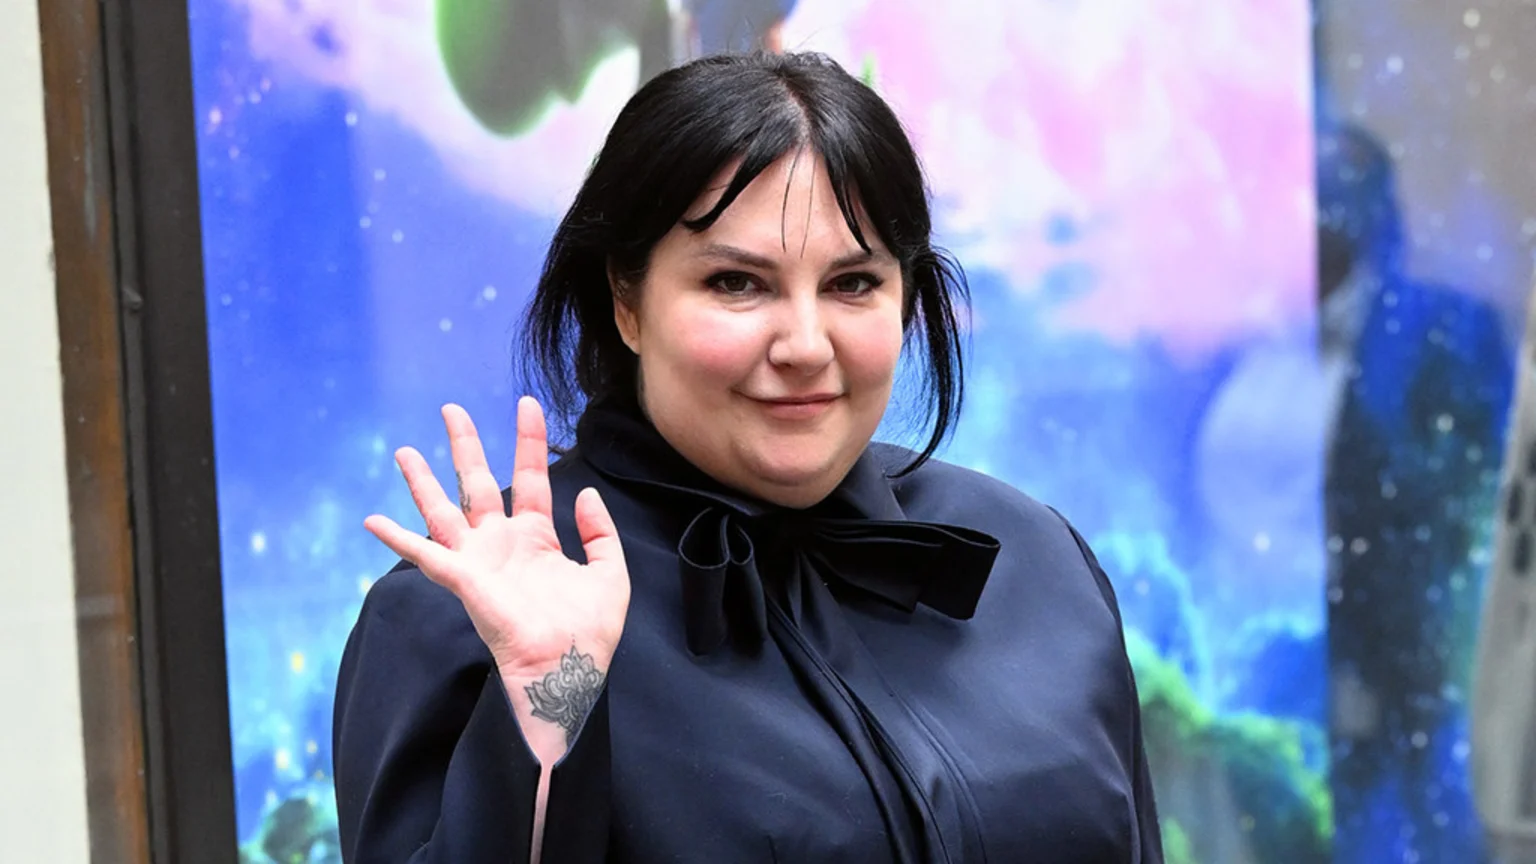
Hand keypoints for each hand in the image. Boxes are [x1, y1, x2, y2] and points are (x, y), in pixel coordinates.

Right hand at [364, 397, 630, 738]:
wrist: (568, 672)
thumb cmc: (589, 633)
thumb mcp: (610, 574)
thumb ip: (600, 533)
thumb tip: (585, 493)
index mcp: (536, 540)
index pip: (530, 478)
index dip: (528, 441)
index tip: (527, 403)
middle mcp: (502, 545)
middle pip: (478, 484)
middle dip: (465, 447)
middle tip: (451, 409)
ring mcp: (479, 561)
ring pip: (443, 511)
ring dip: (422, 481)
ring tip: (403, 450)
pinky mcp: (464, 580)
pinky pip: (425, 554)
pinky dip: (398, 537)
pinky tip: (372, 519)